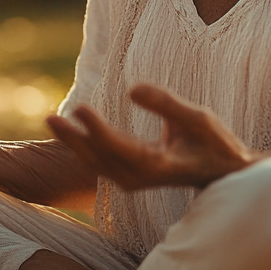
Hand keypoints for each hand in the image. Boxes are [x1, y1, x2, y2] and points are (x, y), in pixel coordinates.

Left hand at [46, 84, 252, 189]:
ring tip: (52, 121)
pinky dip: (84, 148)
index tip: (79, 107)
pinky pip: (101, 163)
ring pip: (97, 162)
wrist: (221, 172)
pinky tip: (69, 131)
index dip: (97, 129)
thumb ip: (165, 103)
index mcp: (159, 164)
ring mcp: (135, 180)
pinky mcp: (131, 176)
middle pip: (100, 158)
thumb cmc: (212, 142)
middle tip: (49, 118)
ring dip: (74, 143)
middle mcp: (142, 177)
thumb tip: (132, 89)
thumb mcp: (197, 118)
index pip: (120, 147)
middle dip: (73, 138)